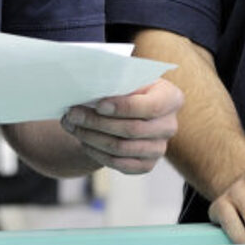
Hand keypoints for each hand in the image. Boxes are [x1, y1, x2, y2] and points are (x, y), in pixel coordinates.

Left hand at [59, 78, 183, 173]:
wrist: (129, 111)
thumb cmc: (128, 89)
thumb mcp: (128, 79)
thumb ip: (116, 84)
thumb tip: (89, 90)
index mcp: (171, 98)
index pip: (151, 106)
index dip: (124, 107)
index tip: (98, 104)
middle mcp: (169, 125)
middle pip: (132, 129)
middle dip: (98, 122)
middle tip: (73, 114)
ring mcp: (160, 148)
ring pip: (122, 148)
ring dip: (92, 138)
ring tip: (73, 126)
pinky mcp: (147, 164)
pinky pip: (120, 164)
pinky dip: (98, 153)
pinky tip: (84, 141)